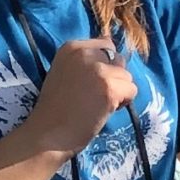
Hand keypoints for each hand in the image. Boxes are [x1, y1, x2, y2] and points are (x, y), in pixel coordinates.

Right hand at [29, 36, 137, 157]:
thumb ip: (86, 63)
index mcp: (71, 47)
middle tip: (95, 96)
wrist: (48, 134)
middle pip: (119, 60)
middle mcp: (85, 53)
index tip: (92, 82)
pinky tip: (104, 111)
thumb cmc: (56, 109)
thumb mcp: (65, 72)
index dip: (106, 65)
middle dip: (114, 77)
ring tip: (98, 105)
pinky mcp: (109, 88)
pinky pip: (131, 91)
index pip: (106, 44)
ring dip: (119, 92)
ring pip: (127, 77)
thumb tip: (117, 61)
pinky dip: (123, 103)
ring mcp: (98, 70)